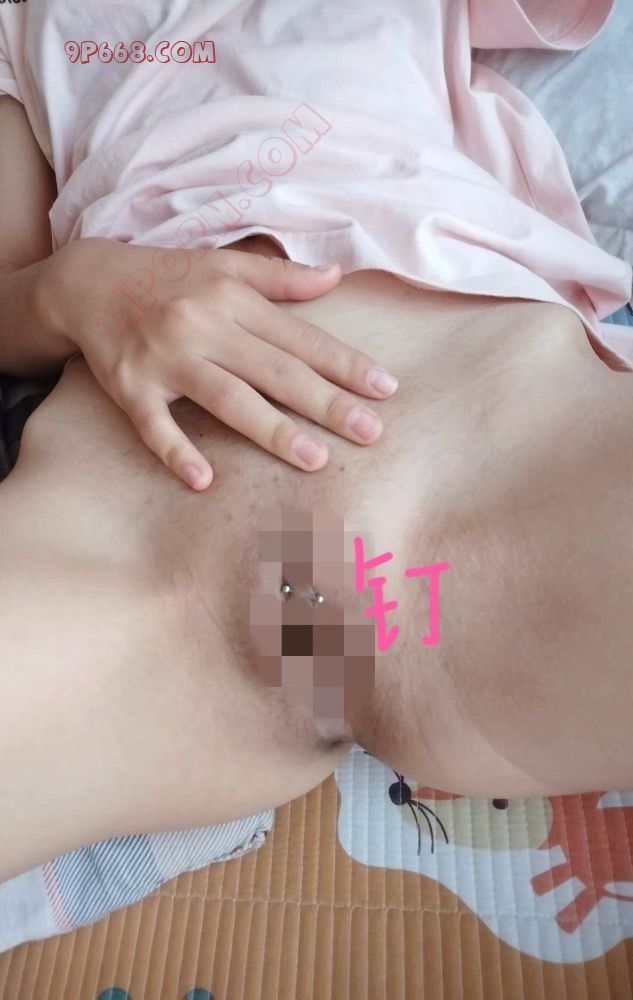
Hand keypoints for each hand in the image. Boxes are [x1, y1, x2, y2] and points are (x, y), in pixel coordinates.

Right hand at [43, 238, 398, 488]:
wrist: (88, 281)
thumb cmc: (168, 277)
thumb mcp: (224, 265)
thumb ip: (281, 278)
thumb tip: (336, 277)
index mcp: (233, 298)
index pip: (300, 337)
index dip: (345, 364)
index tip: (385, 389)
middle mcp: (203, 326)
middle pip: (274, 370)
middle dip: (326, 403)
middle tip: (371, 433)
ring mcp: (165, 358)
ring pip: (226, 397)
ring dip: (271, 430)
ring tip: (314, 460)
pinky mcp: (129, 386)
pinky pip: (155, 425)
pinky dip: (176, 451)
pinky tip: (204, 481)